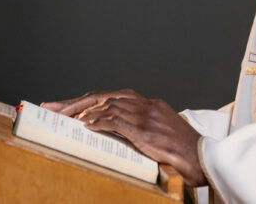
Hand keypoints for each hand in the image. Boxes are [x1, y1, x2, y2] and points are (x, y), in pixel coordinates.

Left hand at [42, 90, 206, 186]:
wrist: (204, 158)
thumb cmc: (183, 152)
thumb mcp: (159, 135)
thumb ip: (138, 129)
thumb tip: (111, 134)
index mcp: (149, 104)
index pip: (111, 96)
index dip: (86, 100)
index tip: (66, 106)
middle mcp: (146, 104)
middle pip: (103, 96)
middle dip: (75, 102)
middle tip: (52, 107)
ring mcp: (146, 115)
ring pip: (107, 105)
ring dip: (82, 111)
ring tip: (64, 118)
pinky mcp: (145, 129)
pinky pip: (117, 121)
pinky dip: (99, 121)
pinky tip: (85, 125)